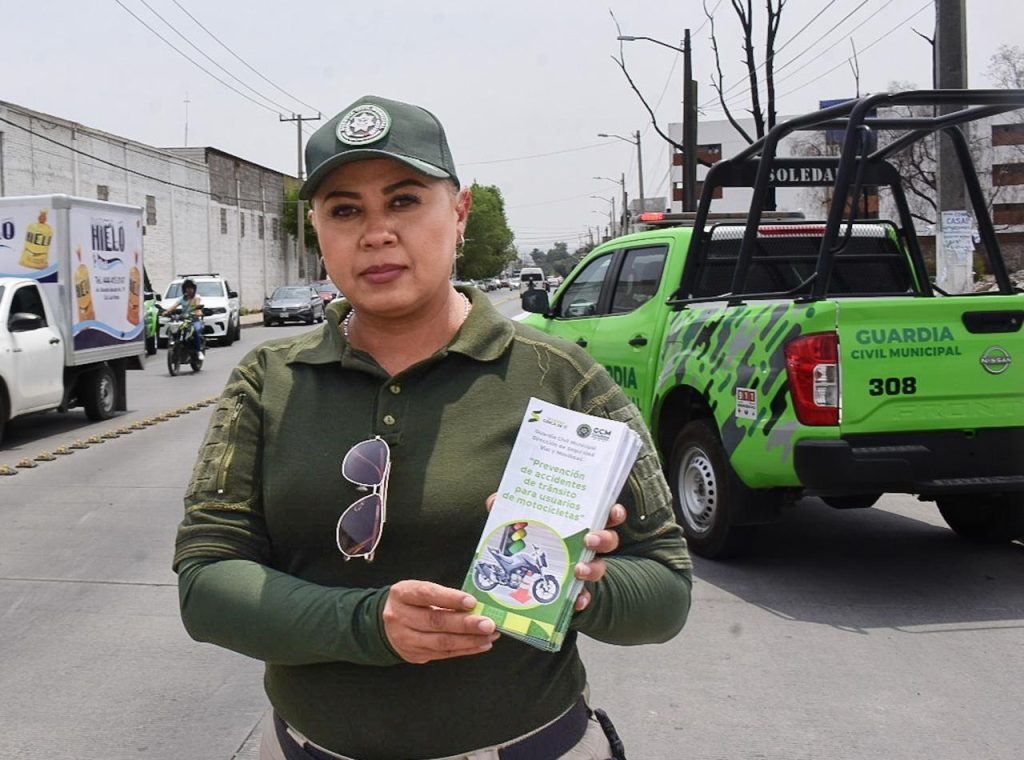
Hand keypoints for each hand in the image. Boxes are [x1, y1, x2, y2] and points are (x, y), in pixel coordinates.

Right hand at [382, 580, 498, 664]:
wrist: (382, 625)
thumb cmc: (409, 602)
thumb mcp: (417, 590)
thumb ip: (441, 595)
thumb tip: (475, 605)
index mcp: (402, 594)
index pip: (427, 595)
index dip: (450, 598)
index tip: (471, 602)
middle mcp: (401, 617)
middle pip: (435, 622)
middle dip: (465, 624)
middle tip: (488, 624)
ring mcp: (406, 639)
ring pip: (441, 642)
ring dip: (469, 640)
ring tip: (490, 635)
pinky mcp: (415, 655)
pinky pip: (443, 654)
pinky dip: (465, 649)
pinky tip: (481, 644)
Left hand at [484, 494, 625, 612]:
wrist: (520, 574)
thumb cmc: (527, 538)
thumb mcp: (516, 521)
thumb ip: (507, 509)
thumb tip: (496, 500)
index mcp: (577, 523)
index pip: (604, 513)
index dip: (613, 512)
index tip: (612, 512)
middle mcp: (586, 545)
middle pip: (608, 540)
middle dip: (604, 539)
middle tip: (589, 540)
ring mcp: (583, 568)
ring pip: (600, 568)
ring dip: (593, 569)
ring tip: (578, 570)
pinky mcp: (574, 590)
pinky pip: (585, 596)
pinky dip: (583, 598)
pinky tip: (577, 601)